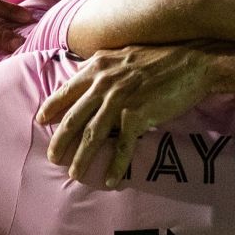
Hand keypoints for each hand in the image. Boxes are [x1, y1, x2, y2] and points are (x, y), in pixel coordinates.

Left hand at [34, 44, 214, 187]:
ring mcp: (119, 100)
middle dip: (59, 141)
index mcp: (97, 67)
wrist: (193, 61)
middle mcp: (103, 83)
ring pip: (92, 135)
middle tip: (52, 157)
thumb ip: (103, 67)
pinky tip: (110, 179)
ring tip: (74, 173)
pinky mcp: (137, 115)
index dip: (51, 108)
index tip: (41, 120)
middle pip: (73, 118)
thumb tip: (87, 76)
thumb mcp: (123, 54)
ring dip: (81, 158)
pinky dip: (115, 165)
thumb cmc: (161, 58)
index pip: (66, 90)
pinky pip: (122, 146)